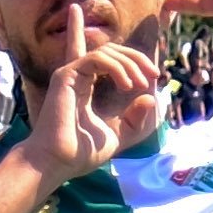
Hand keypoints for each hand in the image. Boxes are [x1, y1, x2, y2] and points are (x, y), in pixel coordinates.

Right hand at [26, 3, 161, 179]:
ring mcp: (71, 74)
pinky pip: (97, 58)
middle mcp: (78, 76)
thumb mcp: (119, 135)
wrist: (59, 162)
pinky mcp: (66, 75)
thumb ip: (135, 120)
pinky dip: (116, 68)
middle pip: (111, 50)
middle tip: (153, 75)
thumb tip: (151, 98)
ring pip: (107, 51)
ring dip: (129, 64)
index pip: (99, 56)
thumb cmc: (81, 153)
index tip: (153, 75)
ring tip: (139, 85)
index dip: (128, 55)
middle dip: (136, 57)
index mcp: (86, 86)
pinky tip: (126, 86)